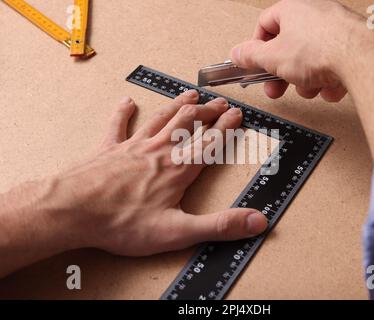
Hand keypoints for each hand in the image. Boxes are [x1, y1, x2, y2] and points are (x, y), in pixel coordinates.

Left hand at [54, 91, 266, 255]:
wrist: (74, 211)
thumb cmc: (123, 222)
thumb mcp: (178, 231)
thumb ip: (219, 225)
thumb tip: (257, 221)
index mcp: (178, 169)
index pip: (210, 142)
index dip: (226, 126)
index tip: (236, 113)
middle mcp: (159, 151)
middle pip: (188, 123)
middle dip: (207, 111)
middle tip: (219, 102)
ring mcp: (133, 146)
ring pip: (161, 119)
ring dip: (177, 105)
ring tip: (190, 94)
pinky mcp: (108, 149)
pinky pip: (118, 125)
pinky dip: (123, 112)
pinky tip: (127, 102)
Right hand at [231, 0, 360, 100]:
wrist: (363, 57)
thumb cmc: (320, 50)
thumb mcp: (273, 57)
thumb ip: (251, 56)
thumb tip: (237, 53)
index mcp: (292, 9)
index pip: (264, 24)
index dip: (256, 47)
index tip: (254, 65)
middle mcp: (315, 14)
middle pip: (289, 47)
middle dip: (282, 73)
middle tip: (276, 89)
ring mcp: (336, 28)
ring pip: (311, 60)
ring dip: (306, 80)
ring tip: (311, 87)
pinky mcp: (352, 45)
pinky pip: (332, 64)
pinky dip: (329, 79)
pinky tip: (331, 86)